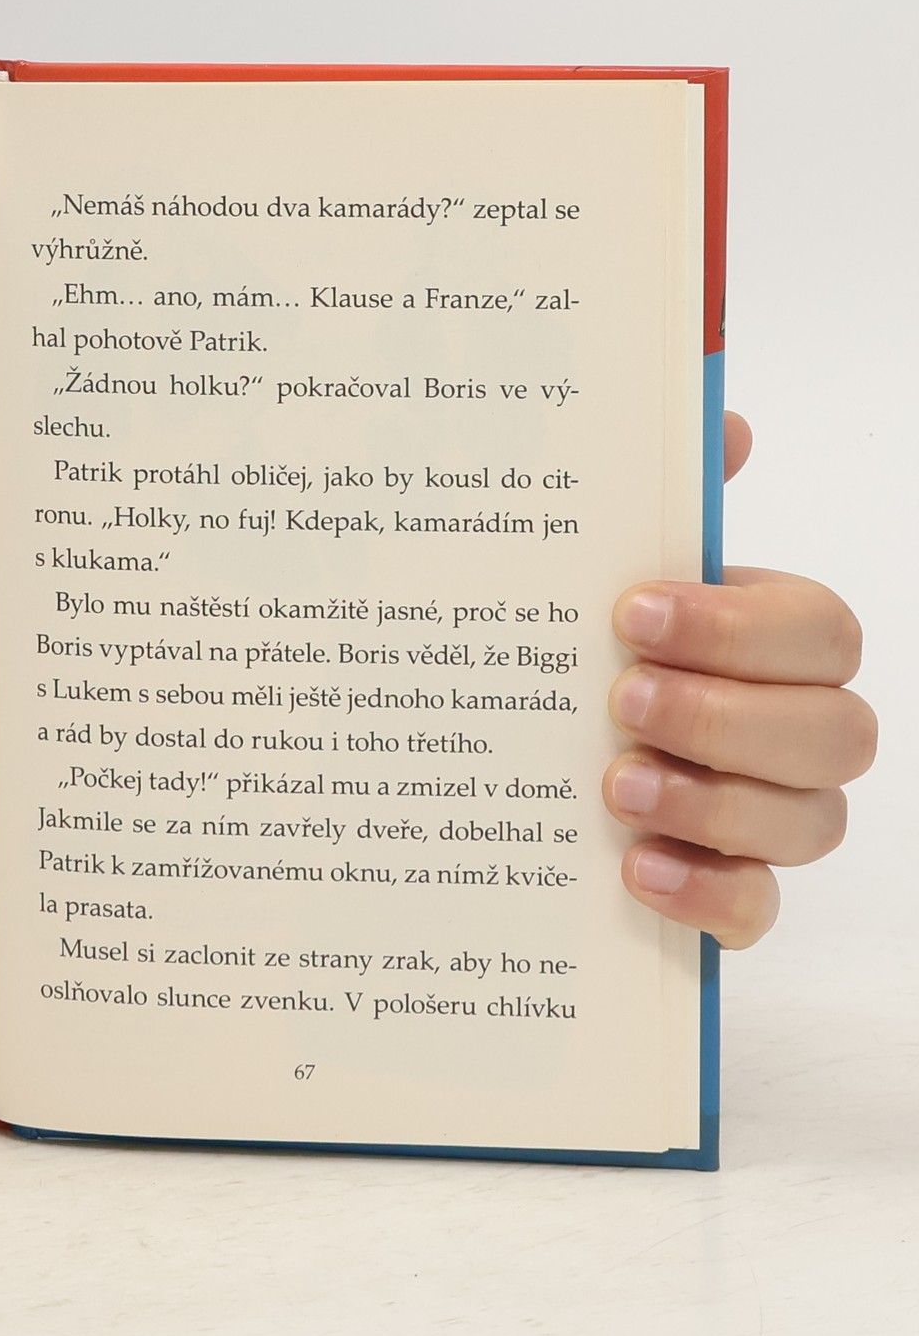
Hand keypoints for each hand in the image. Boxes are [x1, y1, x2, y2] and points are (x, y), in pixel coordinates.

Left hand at [604, 413, 874, 946]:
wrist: (500, 757)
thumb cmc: (576, 647)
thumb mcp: (593, 570)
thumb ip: (660, 501)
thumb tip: (720, 422)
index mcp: (768, 643)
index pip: (819, 630)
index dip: (739, 625)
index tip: (630, 612)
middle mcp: (788, 732)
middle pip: (836, 732)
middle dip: (728, 715)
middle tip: (622, 699)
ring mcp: (766, 819)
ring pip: (812, 823)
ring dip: (715, 802)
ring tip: (614, 784)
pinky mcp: (726, 896)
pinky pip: (759, 913)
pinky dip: (707, 894)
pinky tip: (634, 871)